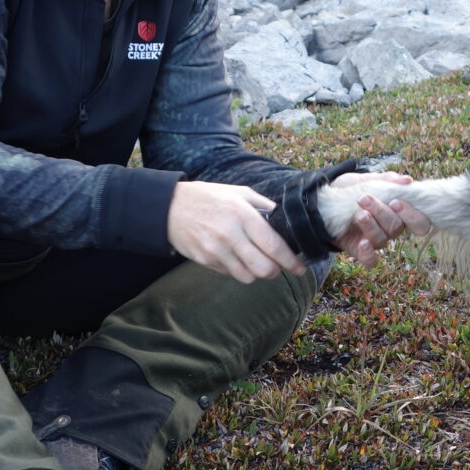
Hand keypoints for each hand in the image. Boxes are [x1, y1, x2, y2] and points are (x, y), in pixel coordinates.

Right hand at [167, 181, 302, 281]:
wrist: (168, 207)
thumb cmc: (207, 197)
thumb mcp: (238, 192)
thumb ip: (263, 206)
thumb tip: (284, 220)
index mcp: (242, 215)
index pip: (273, 246)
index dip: (291, 261)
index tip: (300, 268)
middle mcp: (230, 235)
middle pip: (264, 269)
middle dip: (276, 271)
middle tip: (278, 266)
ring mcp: (216, 251)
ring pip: (248, 277)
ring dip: (257, 273)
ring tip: (257, 261)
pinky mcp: (205, 261)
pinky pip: (231, 274)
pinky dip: (239, 270)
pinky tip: (237, 258)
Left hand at [329, 172, 432, 265]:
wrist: (321, 201)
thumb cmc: (350, 190)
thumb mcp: (366, 179)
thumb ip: (386, 180)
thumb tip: (407, 180)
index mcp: (398, 212)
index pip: (419, 222)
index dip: (412, 215)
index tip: (396, 201)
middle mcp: (390, 228)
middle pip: (397, 227)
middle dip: (382, 212)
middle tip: (365, 199)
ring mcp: (375, 241)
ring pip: (383, 239)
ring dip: (370, 225)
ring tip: (358, 213)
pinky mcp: (361, 252)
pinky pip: (371, 260)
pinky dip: (368, 254)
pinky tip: (362, 243)